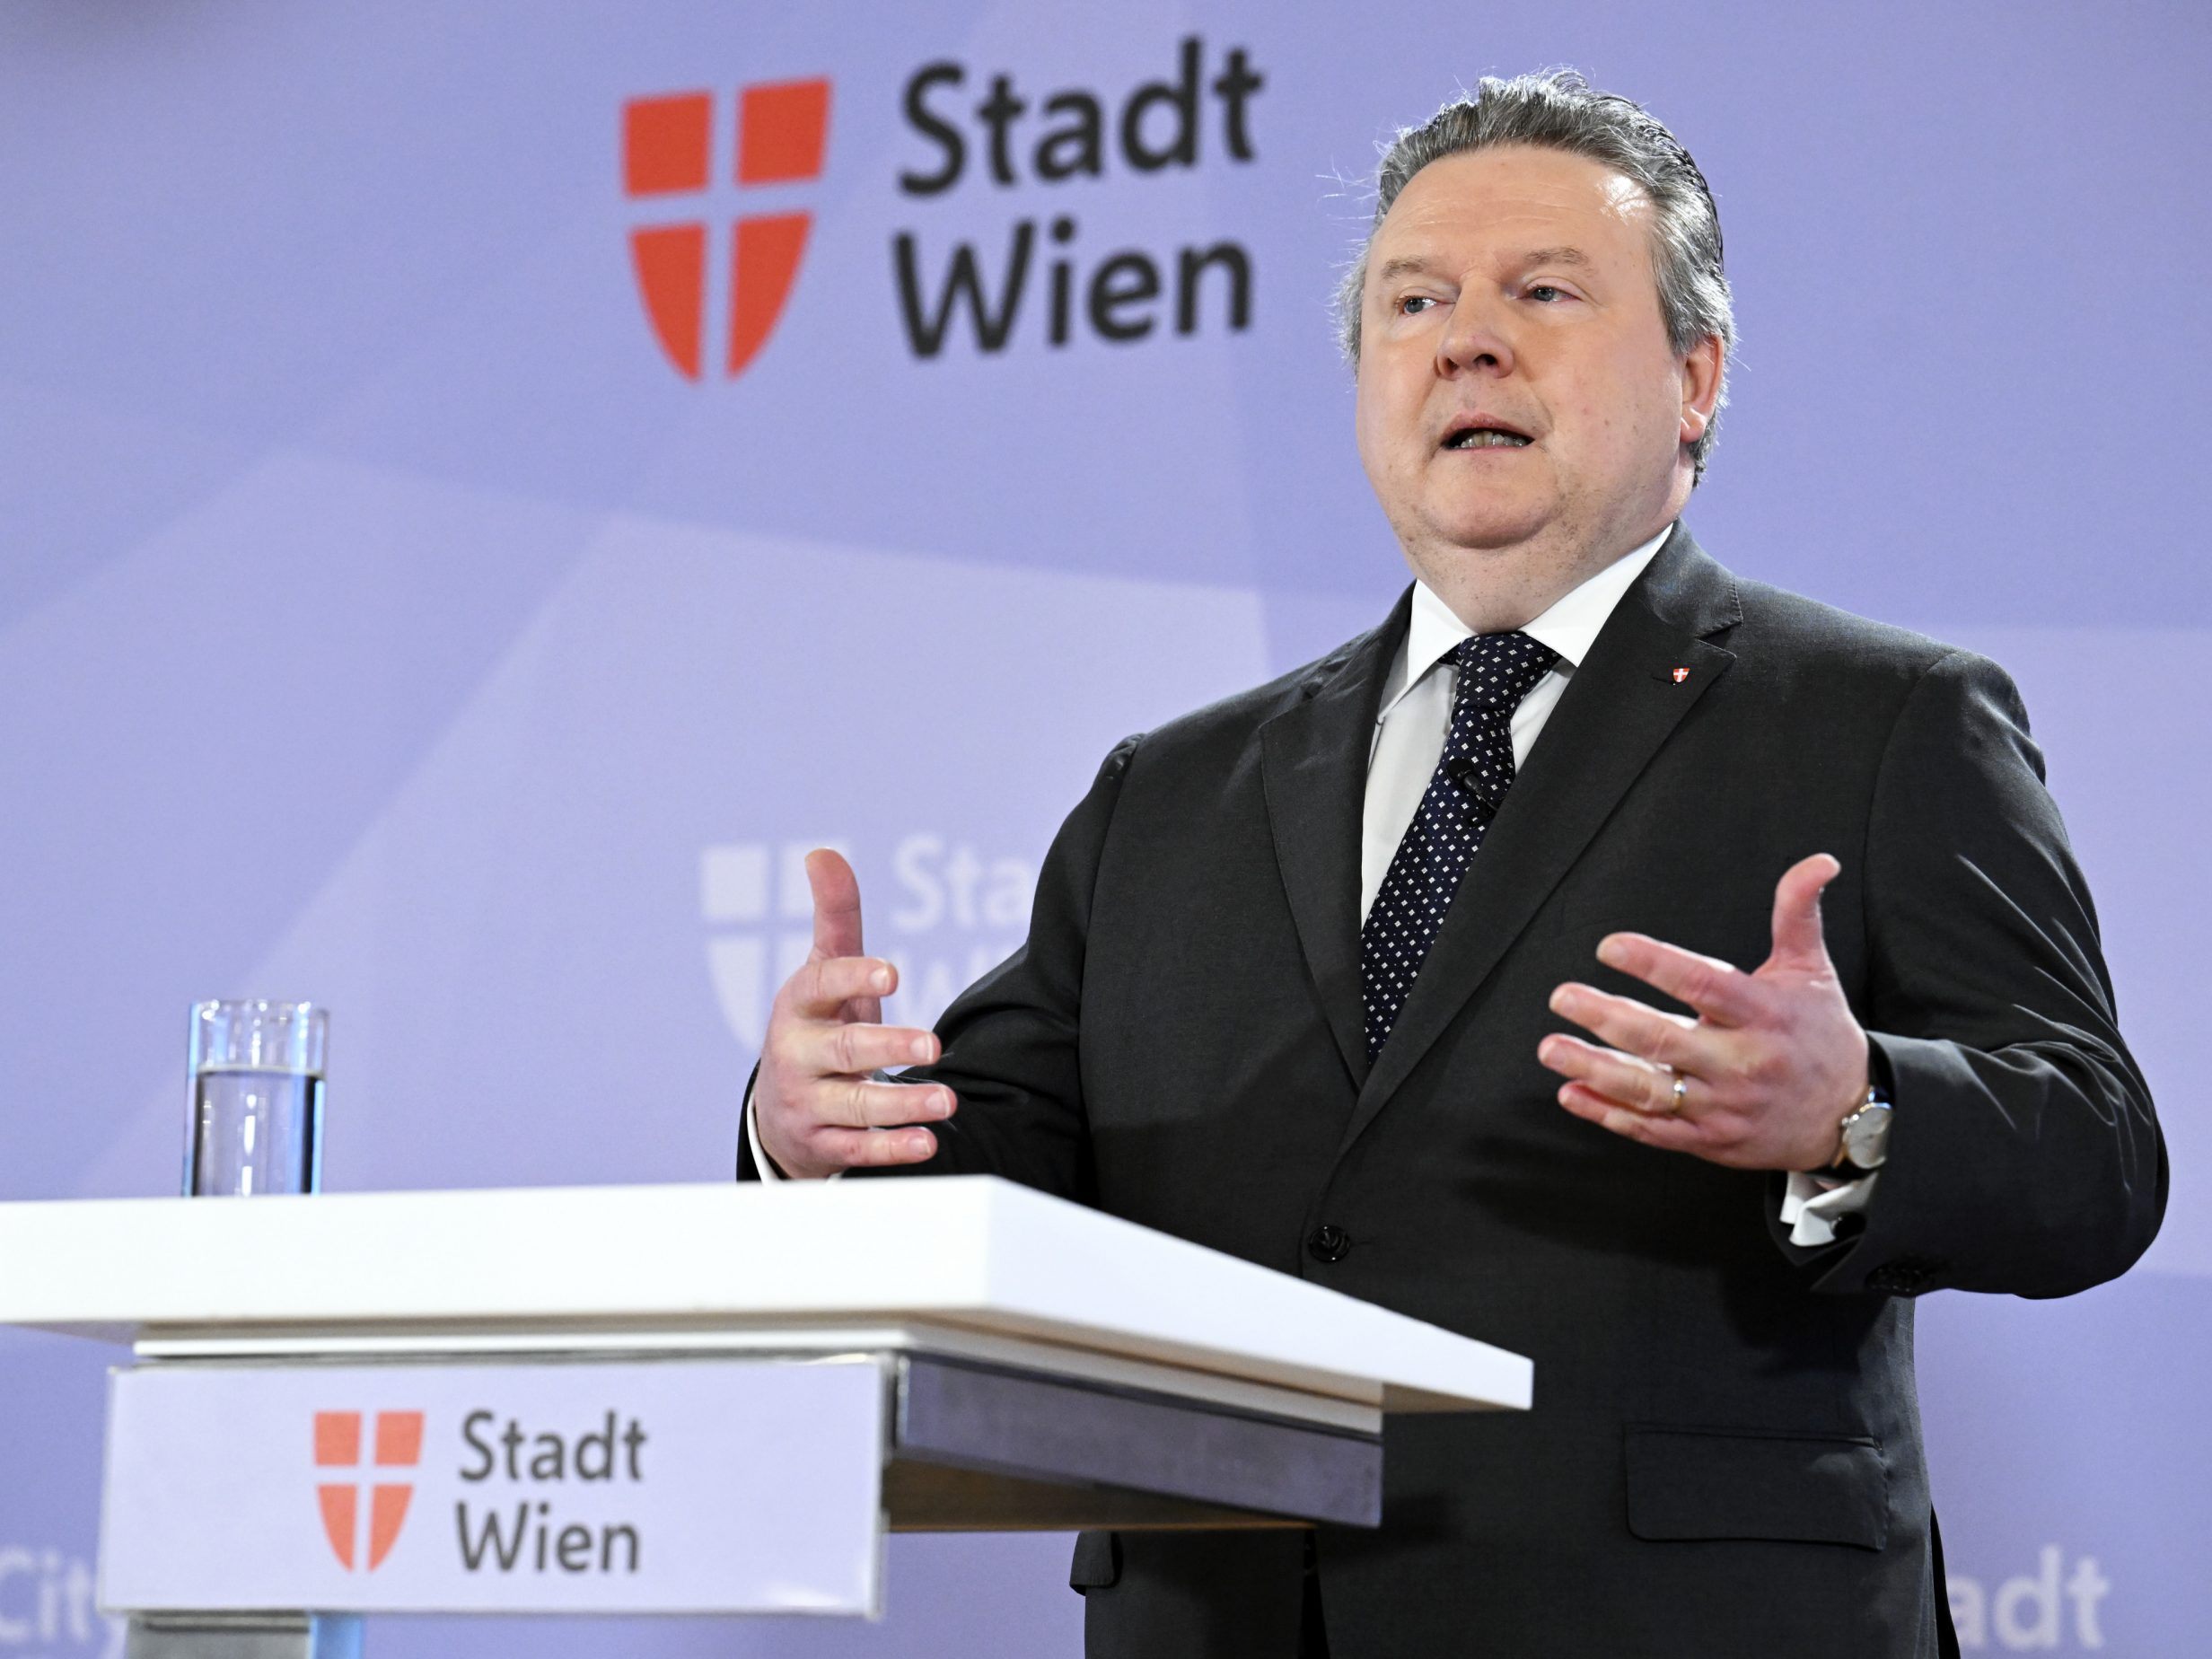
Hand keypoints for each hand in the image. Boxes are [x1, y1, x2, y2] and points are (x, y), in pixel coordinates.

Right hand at [752, 849, 958, 1179]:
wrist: (782, 1110)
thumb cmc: (818, 1027)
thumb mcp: (824, 975)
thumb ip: (834, 918)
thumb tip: (823, 853)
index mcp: (798, 1008)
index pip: (820, 988)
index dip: (853, 978)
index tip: (893, 973)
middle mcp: (797, 1055)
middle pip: (843, 1050)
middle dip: (887, 1048)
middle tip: (933, 1046)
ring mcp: (808, 1102)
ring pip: (854, 1105)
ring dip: (901, 1103)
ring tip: (947, 1101)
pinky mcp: (822, 1144)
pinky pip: (857, 1149)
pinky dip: (891, 1148)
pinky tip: (927, 1142)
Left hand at [1536, 853, 1868, 1171]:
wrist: (1849, 1115)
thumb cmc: (1821, 1034)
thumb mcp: (1812, 971)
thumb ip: (1798, 913)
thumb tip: (1818, 862)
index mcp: (1763, 1013)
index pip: (1703, 984)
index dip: (1655, 964)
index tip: (1609, 947)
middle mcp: (1741, 1061)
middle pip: (1664, 1040)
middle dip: (1607, 1018)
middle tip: (1563, 996)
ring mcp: (1724, 1105)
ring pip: (1650, 1090)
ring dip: (1594, 1069)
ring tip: (1551, 1047)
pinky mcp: (1711, 1139)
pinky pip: (1653, 1130)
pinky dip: (1608, 1114)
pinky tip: (1571, 1093)